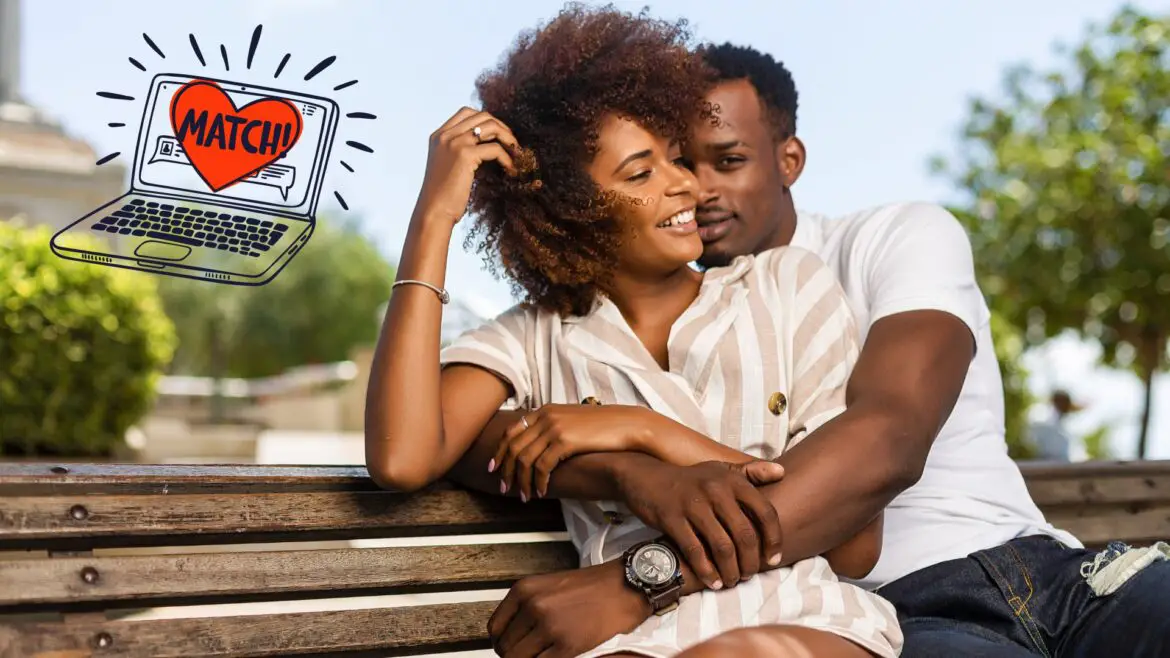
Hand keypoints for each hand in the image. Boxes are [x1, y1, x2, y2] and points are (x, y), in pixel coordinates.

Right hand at [415, 107, 520, 225]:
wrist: (434, 211)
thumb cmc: (443, 195)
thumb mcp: (447, 165)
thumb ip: (459, 150)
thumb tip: (486, 143)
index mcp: (439, 136)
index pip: (467, 113)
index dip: (487, 120)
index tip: (499, 135)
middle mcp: (445, 135)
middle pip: (482, 116)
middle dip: (502, 127)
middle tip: (512, 144)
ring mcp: (454, 143)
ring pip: (491, 127)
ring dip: (508, 138)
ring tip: (516, 153)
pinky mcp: (465, 155)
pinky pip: (495, 149)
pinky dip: (507, 158)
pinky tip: (510, 170)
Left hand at [487, 560, 648, 657]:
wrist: (625, 586)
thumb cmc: (593, 586)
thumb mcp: (548, 585)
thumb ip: (526, 606)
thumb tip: (510, 633)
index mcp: (524, 589)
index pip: (494, 628)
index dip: (500, 643)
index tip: (508, 647)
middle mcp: (533, 606)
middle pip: (506, 647)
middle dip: (515, 655)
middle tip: (528, 654)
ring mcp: (550, 626)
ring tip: (542, 655)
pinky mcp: (568, 644)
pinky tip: (555, 657)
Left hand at [491, 404, 649, 501]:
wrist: (626, 424)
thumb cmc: (603, 426)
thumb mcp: (571, 420)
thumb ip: (552, 426)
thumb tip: (537, 443)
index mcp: (545, 410)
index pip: (511, 431)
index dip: (500, 451)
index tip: (494, 468)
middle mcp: (545, 416)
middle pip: (513, 446)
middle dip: (506, 470)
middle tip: (504, 488)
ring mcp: (554, 428)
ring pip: (525, 459)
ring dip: (522, 481)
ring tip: (525, 496)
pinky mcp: (565, 441)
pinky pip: (543, 466)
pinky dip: (539, 482)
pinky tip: (542, 491)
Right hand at [615, 459, 784, 589]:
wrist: (646, 477)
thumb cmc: (691, 480)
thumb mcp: (720, 470)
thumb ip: (751, 472)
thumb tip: (782, 471)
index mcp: (732, 480)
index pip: (764, 512)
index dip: (774, 539)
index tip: (774, 559)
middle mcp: (715, 489)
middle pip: (744, 534)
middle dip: (751, 561)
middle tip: (750, 575)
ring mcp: (692, 504)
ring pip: (722, 546)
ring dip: (731, 570)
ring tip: (733, 580)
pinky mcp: (672, 518)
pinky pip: (695, 551)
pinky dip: (707, 571)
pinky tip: (714, 581)